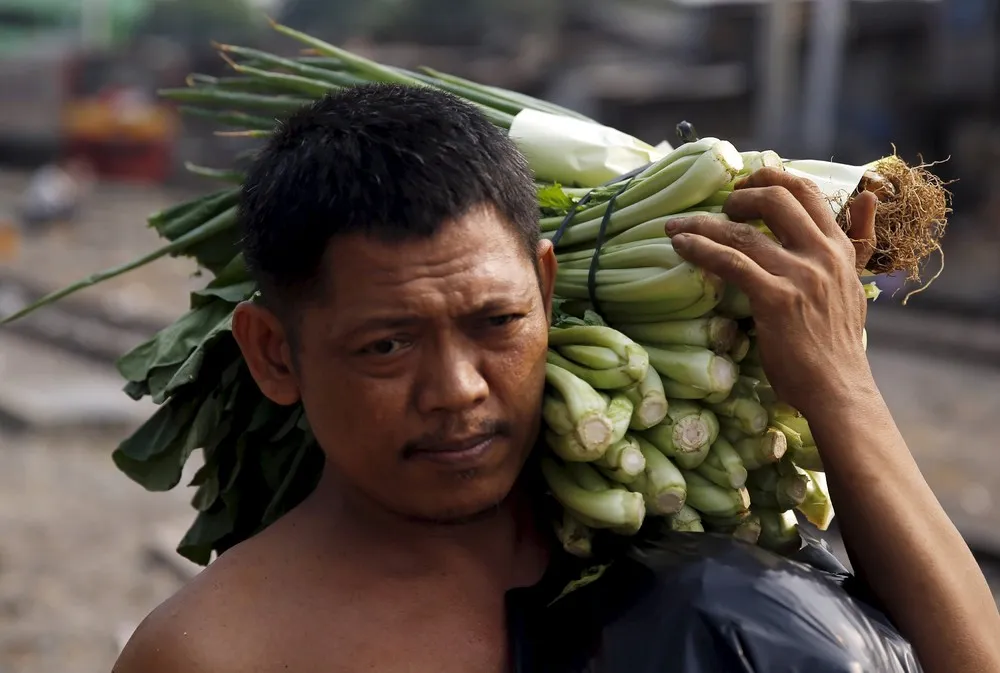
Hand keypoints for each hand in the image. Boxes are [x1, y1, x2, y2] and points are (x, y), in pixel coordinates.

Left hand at [665, 167, 877, 414]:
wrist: (839, 388)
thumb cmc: (837, 344)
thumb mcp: (853, 284)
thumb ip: (856, 242)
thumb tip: (867, 196)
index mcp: (839, 249)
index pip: (808, 192)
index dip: (773, 179)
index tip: (747, 184)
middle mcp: (822, 254)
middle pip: (777, 198)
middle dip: (740, 195)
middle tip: (718, 207)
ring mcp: (800, 275)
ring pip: (743, 232)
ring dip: (702, 224)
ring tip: (676, 226)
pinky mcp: (776, 298)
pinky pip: (730, 262)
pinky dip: (700, 249)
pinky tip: (680, 245)